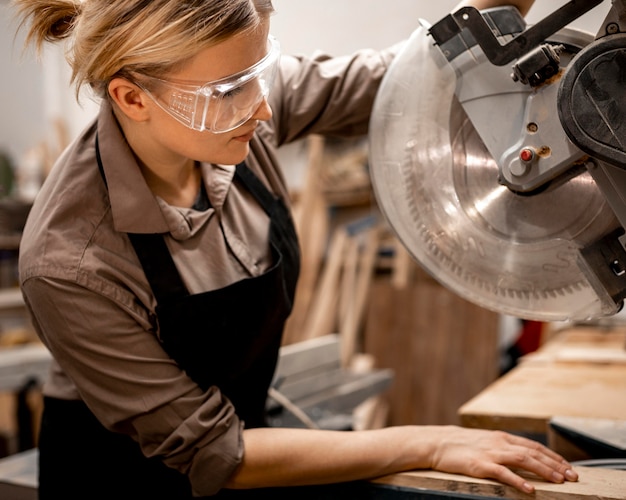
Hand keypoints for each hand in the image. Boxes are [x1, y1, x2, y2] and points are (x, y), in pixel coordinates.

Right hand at [429, 426, 577, 493]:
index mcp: (501, 437)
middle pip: (534, 452)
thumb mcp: (484, 441)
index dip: (553, 456)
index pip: (534, 445)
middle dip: (555, 465)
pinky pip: (503, 473)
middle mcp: (499, 443)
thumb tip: (522, 457)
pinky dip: (518, 481)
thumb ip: (502, 447)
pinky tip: (530, 489)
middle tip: (572, 476)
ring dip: (544, 470)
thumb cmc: (459, 445)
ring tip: (559, 481)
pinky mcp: (480, 465)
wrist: (436, 443)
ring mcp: (490, 453)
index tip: (568, 466)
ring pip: (523, 460)